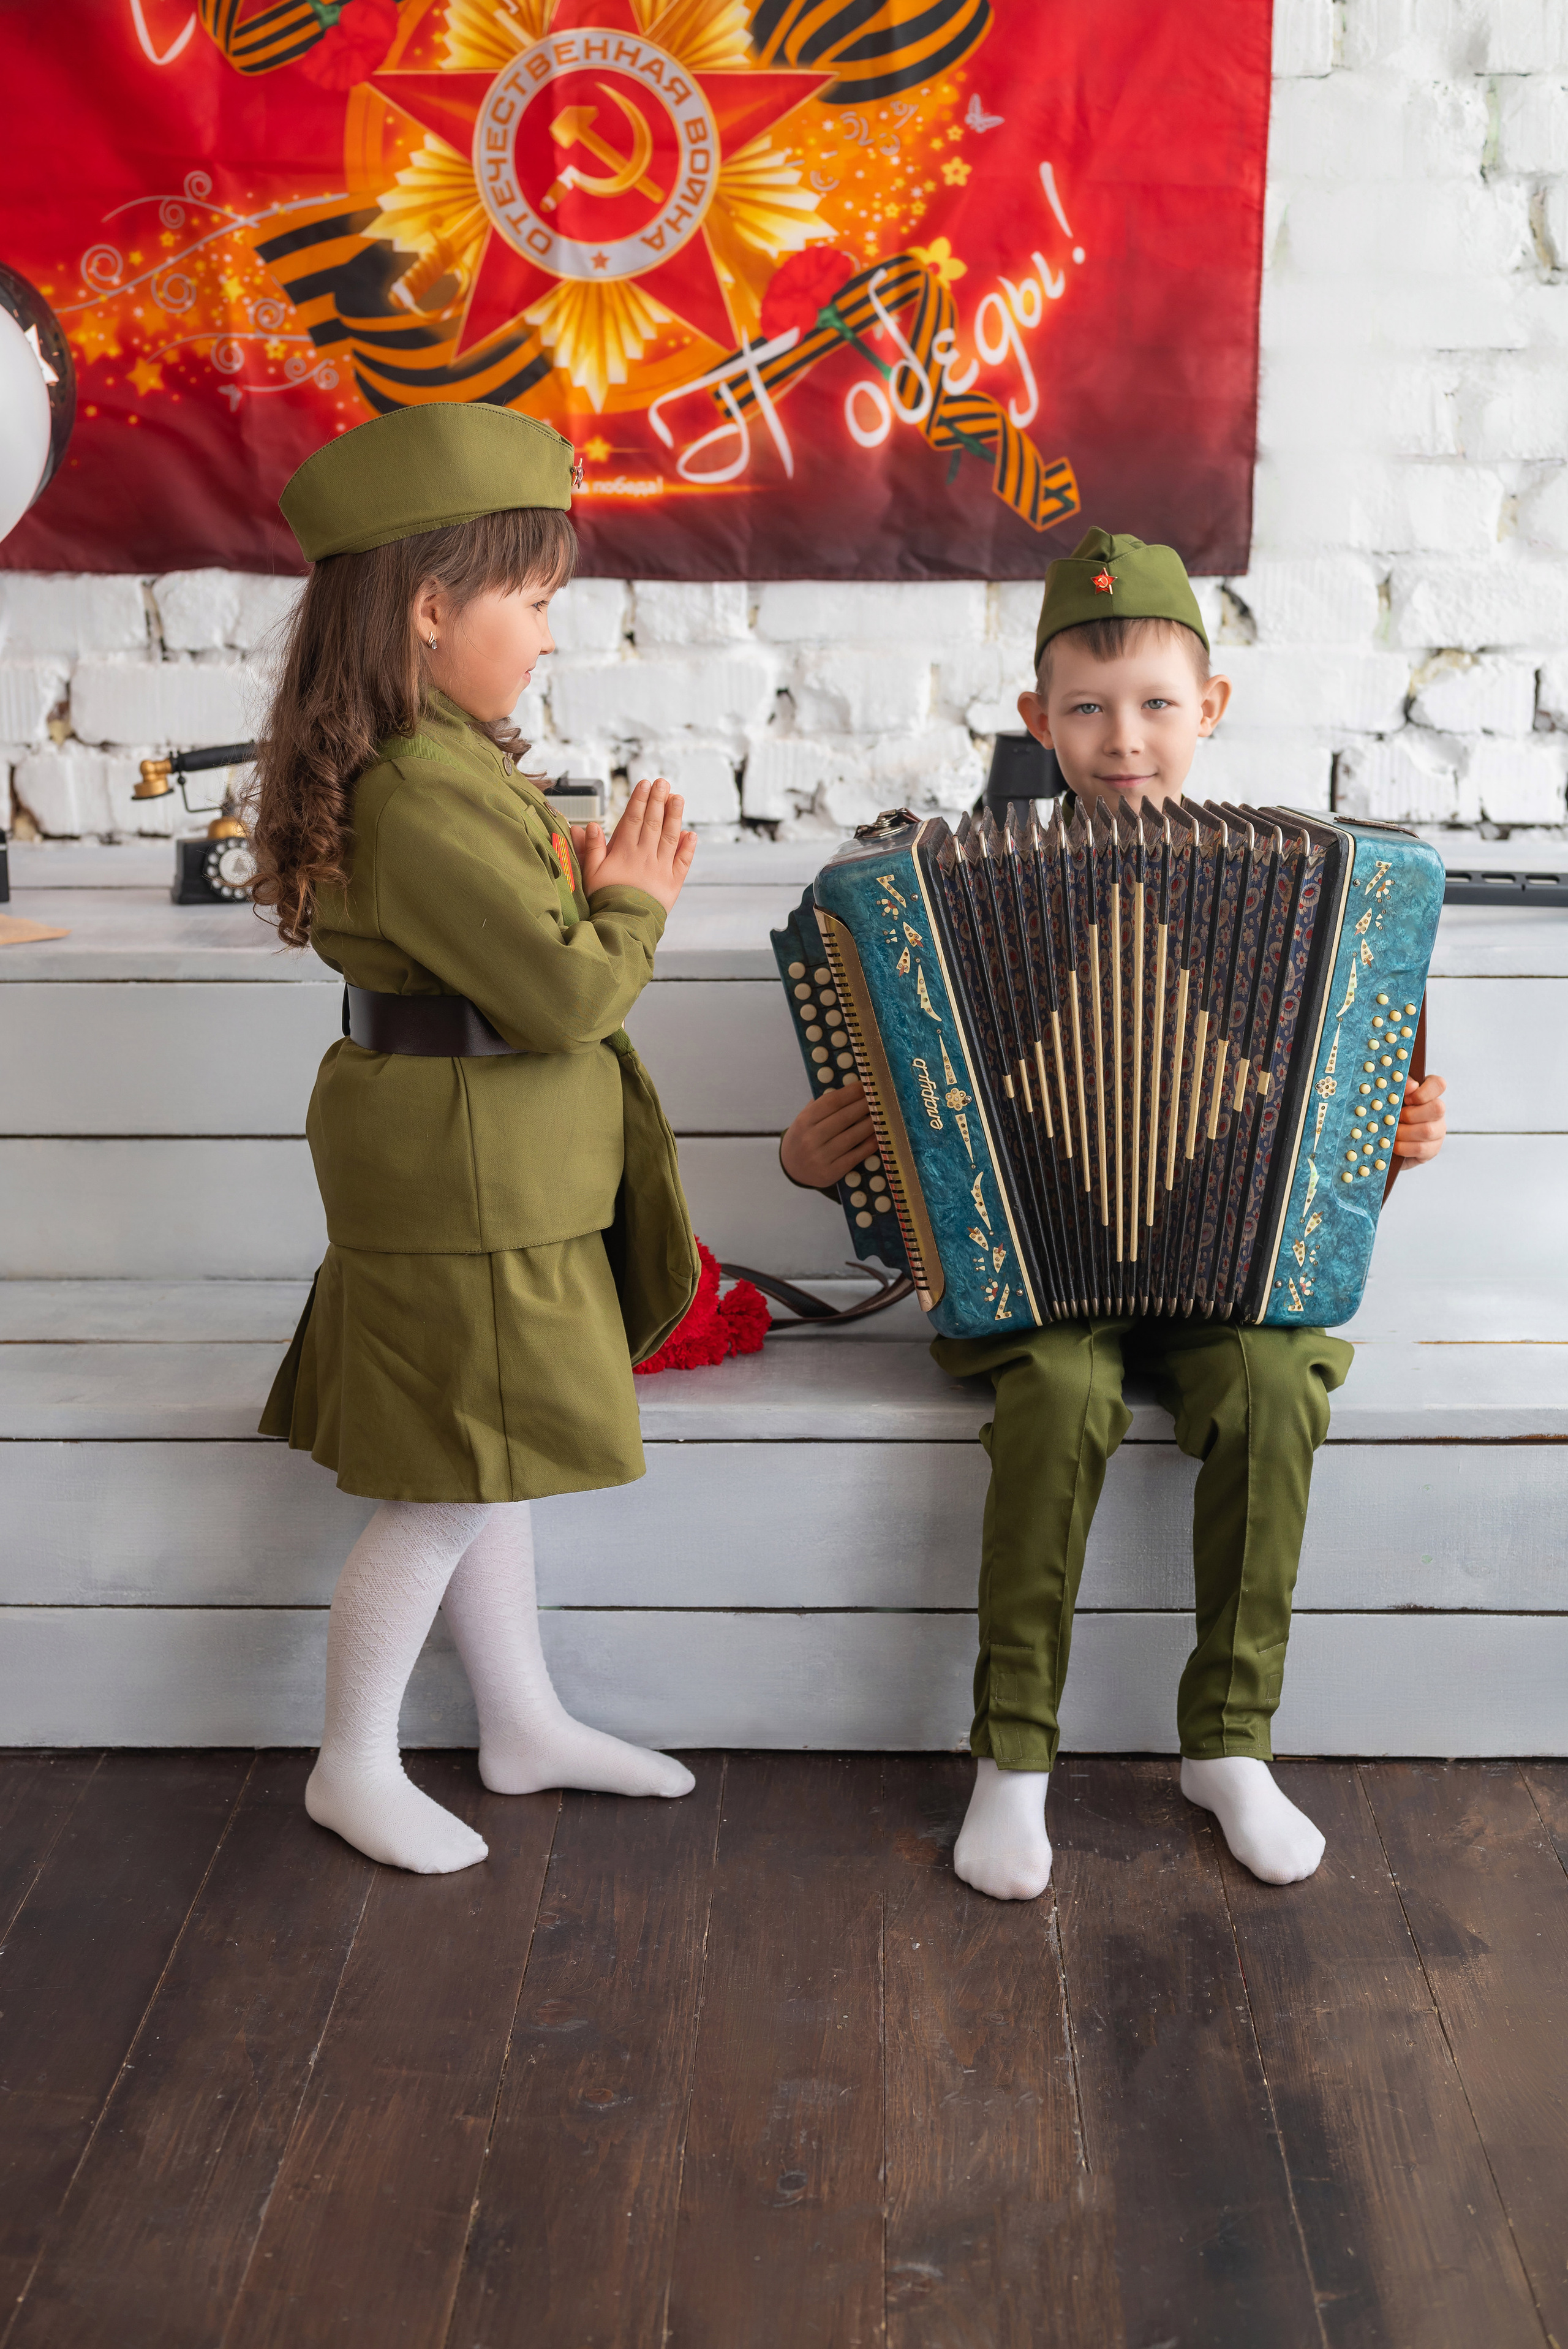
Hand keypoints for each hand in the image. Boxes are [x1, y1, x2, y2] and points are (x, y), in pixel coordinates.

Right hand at [574, 777, 695, 913]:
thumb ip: (591, 848)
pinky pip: (683, 862)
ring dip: (675, 816)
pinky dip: (688, 847)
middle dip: (658, 800)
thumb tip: (590, 826)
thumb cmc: (604, 899)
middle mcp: (645, 856)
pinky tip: (691, 834)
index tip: (645, 784)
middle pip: (653, 822)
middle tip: (663, 782)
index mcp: (624, 852)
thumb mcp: (590, 873)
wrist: (622, 924)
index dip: (639, 800)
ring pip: (670, 837)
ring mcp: (661, 868)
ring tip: (678, 798)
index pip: (633, 819)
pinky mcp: (673, 883)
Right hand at [780, 1078, 876, 1188]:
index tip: (866, 1085)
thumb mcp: (805, 1119)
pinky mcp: (831, 1172)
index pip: (831, 1102)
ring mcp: (820, 1157)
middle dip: (865, 1105)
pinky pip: (855, 1156)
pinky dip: (869, 1145)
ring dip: (870, 1124)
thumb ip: (822, 1104)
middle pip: (844, 1118)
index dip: (851, 1092)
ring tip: (881, 1115)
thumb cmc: (804, 1137)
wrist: (793, 1168)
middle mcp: (810, 1138)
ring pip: (852, 1137)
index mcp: (804, 1121)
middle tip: (879, 1097)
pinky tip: (878, 1136)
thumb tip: (850, 1086)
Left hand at [1394, 1071, 1445, 1163]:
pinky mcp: (1433, 1148)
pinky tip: (1393, 1145)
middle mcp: (1437, 1111)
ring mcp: (1438, 1130)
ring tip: (1391, 1133)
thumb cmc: (1388, 1114)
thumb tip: (1411, 1085)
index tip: (1407, 1098)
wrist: (1385, 1141)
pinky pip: (1421, 1148)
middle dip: (1410, 1114)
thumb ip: (1399, 1087)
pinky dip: (1403, 1147)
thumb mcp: (1391, 1098)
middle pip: (1437, 1108)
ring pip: (1427, 1130)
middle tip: (1395, 1118)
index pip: (1438, 1084)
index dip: (1424, 1091)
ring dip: (1404, 1132)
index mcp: (1428, 1094)